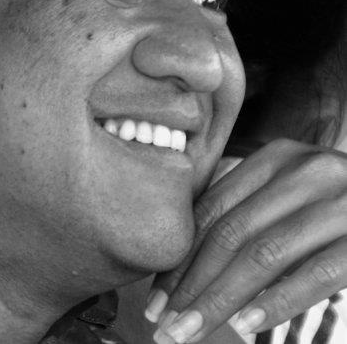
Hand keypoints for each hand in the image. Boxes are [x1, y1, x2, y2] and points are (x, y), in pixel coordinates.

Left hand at [144, 138, 346, 342]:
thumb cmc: (336, 206)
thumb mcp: (290, 195)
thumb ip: (248, 213)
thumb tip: (186, 264)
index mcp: (275, 158)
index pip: (211, 211)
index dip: (180, 257)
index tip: (155, 297)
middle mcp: (305, 170)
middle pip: (230, 234)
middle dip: (190, 285)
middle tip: (164, 324)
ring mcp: (340, 200)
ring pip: (263, 255)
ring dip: (220, 300)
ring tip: (190, 332)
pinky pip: (316, 274)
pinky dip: (276, 302)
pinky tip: (245, 327)